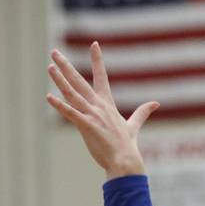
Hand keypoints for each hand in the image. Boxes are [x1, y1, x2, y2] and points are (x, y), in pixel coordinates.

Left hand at [46, 43, 158, 177]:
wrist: (125, 161)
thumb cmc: (127, 145)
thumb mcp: (133, 125)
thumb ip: (142, 113)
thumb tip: (155, 103)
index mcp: (107, 104)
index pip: (101, 76)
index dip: (98, 60)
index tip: (94, 44)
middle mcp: (98, 106)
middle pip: (79, 81)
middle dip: (66, 66)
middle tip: (54, 52)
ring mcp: (92, 115)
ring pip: (72, 93)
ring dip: (60, 79)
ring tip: (50, 67)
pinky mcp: (87, 126)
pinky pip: (70, 113)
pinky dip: (59, 105)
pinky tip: (49, 97)